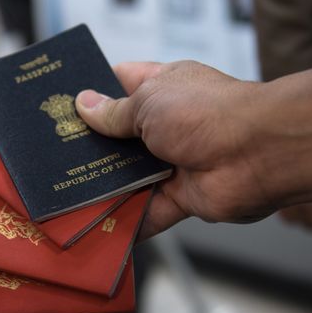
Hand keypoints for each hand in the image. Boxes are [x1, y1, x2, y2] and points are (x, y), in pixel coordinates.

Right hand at [76, 61, 274, 238]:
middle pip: (120, 137)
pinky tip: (97, 230)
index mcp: (163, 88)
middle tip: (53, 155)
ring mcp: (174, 163)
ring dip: (105, 188)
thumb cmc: (208, 113)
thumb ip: (115, 112)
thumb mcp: (149, 103)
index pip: (121, 82)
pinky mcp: (181, 198)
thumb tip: (84, 106)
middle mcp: (168, 125)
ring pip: (130, 179)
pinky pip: (148, 215)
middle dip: (92, 147)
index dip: (94, 90)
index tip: (62, 103)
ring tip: (64, 195)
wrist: (258, 154)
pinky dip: (127, 225)